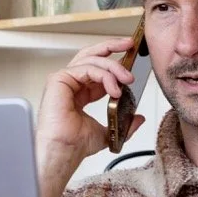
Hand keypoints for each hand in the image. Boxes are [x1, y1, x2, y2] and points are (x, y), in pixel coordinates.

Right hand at [35, 39, 145, 162]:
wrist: (65, 151)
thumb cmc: (76, 145)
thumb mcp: (108, 131)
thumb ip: (124, 123)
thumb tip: (138, 118)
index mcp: (80, 92)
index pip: (98, 68)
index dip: (114, 60)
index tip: (130, 56)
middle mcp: (71, 83)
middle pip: (91, 55)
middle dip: (112, 46)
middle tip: (129, 45)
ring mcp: (64, 80)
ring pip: (92, 60)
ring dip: (114, 67)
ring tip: (127, 80)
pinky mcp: (59, 79)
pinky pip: (86, 69)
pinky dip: (104, 76)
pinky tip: (114, 89)